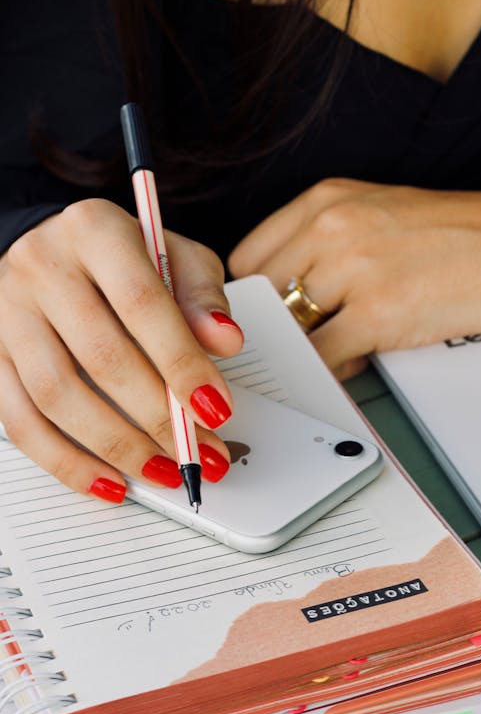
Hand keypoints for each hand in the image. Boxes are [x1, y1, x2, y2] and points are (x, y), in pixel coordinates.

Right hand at [0, 199, 243, 500]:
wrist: (51, 249)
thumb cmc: (123, 258)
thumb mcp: (175, 256)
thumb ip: (202, 297)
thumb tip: (225, 340)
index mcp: (95, 231)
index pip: (141, 303)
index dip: (182, 363)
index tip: (217, 409)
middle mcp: (42, 267)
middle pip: (101, 356)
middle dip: (158, 417)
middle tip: (200, 453)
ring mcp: (8, 313)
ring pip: (58, 396)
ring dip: (117, 446)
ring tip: (164, 471)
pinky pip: (21, 422)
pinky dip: (68, 462)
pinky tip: (110, 482)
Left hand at [228, 178, 480, 377]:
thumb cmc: (461, 233)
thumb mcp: (378, 213)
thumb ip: (325, 246)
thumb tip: (288, 302)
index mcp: (325, 200)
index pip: (249, 258)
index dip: (253, 298)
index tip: (265, 320)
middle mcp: (331, 227)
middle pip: (262, 297)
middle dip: (273, 329)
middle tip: (294, 346)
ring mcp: (355, 270)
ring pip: (290, 329)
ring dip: (304, 351)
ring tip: (332, 351)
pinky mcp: (381, 313)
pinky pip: (325, 357)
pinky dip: (331, 371)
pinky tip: (353, 363)